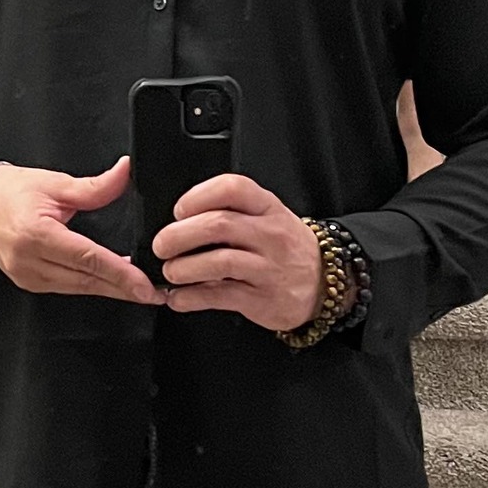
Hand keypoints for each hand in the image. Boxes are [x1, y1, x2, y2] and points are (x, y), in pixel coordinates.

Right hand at [0, 157, 161, 303]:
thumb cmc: (10, 192)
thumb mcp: (55, 183)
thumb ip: (94, 187)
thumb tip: (124, 173)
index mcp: (37, 234)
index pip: (88, 258)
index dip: (120, 274)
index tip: (144, 286)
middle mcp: (30, 260)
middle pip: (86, 280)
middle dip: (123, 288)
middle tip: (153, 293)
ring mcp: (27, 275)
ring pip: (78, 288)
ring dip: (109, 289)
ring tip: (138, 289)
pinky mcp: (28, 282)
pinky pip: (66, 287)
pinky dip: (89, 285)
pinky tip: (108, 282)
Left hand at [152, 172, 324, 332]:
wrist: (325, 283)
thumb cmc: (285, 247)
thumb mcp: (268, 217)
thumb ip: (231, 212)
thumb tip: (179, 220)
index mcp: (268, 208)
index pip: (232, 188)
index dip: (198, 196)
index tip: (179, 210)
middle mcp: (270, 235)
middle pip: (219, 224)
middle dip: (180, 235)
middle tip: (162, 244)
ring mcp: (268, 268)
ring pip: (219, 261)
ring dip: (184, 268)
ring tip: (170, 271)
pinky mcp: (262, 299)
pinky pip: (220, 297)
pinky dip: (191, 297)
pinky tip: (178, 297)